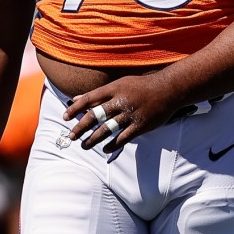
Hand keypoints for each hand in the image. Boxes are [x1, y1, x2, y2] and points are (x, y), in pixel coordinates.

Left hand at [63, 74, 177, 152]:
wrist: (168, 89)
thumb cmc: (141, 86)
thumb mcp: (120, 84)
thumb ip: (99, 93)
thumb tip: (77, 99)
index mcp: (114, 89)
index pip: (89, 99)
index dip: (75, 109)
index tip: (65, 117)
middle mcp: (120, 101)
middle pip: (95, 116)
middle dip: (81, 127)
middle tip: (71, 136)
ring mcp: (130, 114)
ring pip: (107, 129)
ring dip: (93, 139)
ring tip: (84, 146)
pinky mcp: (140, 126)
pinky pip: (123, 138)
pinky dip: (113, 145)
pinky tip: (105, 149)